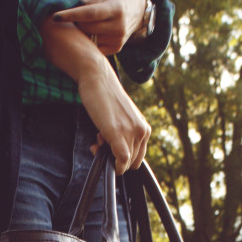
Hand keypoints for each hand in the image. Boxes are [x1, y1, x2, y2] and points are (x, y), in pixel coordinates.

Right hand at [40, 17, 150, 172]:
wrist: (98, 77)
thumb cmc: (105, 97)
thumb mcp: (120, 119)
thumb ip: (122, 135)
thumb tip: (114, 154)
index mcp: (144, 128)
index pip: (137, 157)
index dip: (121, 158)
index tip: (108, 147)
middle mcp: (142, 130)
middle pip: (132, 162)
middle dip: (115, 159)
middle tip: (100, 142)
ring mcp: (131, 132)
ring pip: (125, 163)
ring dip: (108, 156)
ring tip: (98, 136)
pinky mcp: (118, 132)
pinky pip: (122, 160)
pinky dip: (114, 165)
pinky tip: (98, 149)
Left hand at [52, 0, 145, 54]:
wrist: (138, 10)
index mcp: (115, 8)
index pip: (89, 13)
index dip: (71, 14)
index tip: (55, 16)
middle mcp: (118, 25)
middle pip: (86, 26)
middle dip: (77, 22)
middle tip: (76, 17)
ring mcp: (117, 39)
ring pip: (89, 37)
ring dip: (82, 31)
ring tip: (86, 24)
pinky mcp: (116, 49)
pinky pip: (94, 46)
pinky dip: (89, 40)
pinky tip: (92, 33)